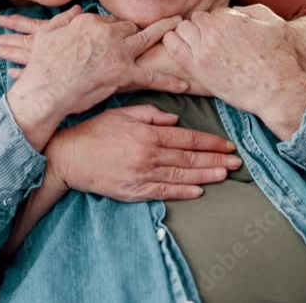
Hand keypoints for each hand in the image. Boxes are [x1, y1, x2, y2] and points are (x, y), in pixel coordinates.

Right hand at [1, 6, 187, 130]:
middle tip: (162, 21)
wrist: (44, 88)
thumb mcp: (46, 34)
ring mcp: (118, 51)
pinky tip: (185, 84)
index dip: (115, 29)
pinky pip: (153, 75)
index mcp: (90, 22)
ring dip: (166, 32)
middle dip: (144, 27)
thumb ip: (63, 20)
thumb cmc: (41, 65)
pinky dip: (170, 80)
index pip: (110, 21)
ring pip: (148, 38)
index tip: (120, 34)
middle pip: (131, 26)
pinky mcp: (123, 72)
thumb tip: (76, 10)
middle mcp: (107, 32)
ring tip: (180, 28)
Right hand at [46, 105, 241, 201]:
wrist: (69, 157)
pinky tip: (199, 191)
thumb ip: (150, 114)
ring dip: (207, 175)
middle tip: (236, 161)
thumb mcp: (122, 113)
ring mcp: (142, 174)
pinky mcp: (133, 190)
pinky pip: (163, 192)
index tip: (227, 144)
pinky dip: (183, 192)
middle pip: (190, 158)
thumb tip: (175, 120)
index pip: (187, 138)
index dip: (210, 142)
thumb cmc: (94, 132)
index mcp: (148, 133)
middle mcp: (149, 153)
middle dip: (216, 159)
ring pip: (181, 176)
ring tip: (226, 174)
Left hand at [162, 5, 305, 139]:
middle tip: (214, 42)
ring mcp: (204, 49)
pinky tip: (182, 48)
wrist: (277, 90)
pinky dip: (173, 42)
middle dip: (204, 27)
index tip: (226, 36)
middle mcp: (215, 30)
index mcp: (232, 18)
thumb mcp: (275, 24)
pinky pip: (173, 45)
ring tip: (200, 47)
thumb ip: (253, 11)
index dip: (221, 23)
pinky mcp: (197, 68)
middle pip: (198, 18)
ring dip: (190, 34)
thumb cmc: (281, 58)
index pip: (216, 13)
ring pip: (183, 28)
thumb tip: (236, 10)